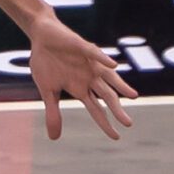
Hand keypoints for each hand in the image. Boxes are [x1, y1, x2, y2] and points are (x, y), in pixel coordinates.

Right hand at [26, 12, 138, 140]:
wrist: (41, 34)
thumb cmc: (45, 62)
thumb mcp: (46, 90)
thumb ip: (53, 112)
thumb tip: (54, 139)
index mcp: (80, 89)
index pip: (97, 109)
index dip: (105, 122)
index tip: (116, 136)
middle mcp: (89, 78)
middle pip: (107, 96)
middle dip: (116, 110)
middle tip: (128, 124)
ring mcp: (88, 63)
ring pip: (109, 76)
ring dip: (121, 85)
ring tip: (133, 96)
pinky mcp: (83, 47)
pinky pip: (95, 54)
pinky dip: (104, 59)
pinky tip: (112, 65)